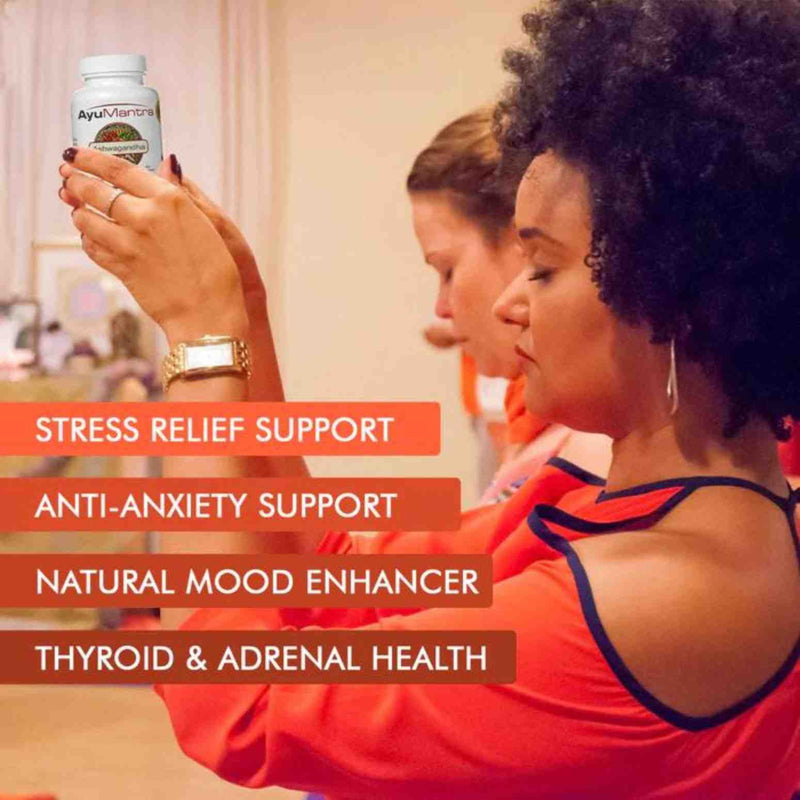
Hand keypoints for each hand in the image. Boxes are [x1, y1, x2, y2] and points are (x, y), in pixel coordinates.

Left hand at [58, 148, 247, 344]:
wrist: (208, 314)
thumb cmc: (217, 270)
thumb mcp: (209, 222)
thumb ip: (181, 191)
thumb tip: (167, 163)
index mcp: (169, 200)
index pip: (118, 168)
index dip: (91, 157)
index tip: (77, 151)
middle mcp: (144, 217)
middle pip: (94, 190)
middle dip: (75, 180)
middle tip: (68, 175)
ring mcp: (128, 244)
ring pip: (86, 219)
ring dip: (78, 211)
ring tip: (77, 207)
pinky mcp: (120, 268)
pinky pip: (92, 248)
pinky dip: (87, 239)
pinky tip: (91, 237)